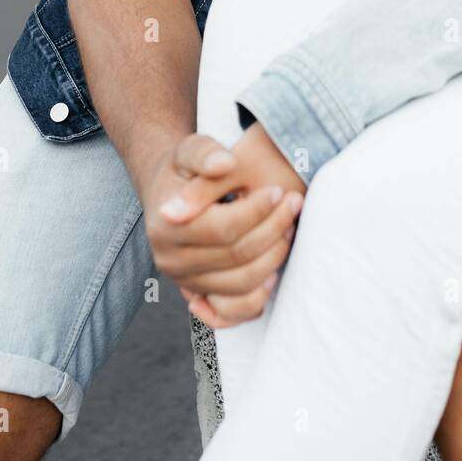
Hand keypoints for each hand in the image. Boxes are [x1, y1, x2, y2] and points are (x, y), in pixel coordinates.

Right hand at [163, 124, 307, 329]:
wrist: (168, 194)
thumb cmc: (184, 170)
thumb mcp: (189, 149)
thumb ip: (206, 153)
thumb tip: (225, 164)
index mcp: (166, 225)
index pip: (224, 227)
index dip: (257, 211)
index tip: (279, 191)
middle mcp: (170, 260)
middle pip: (237, 257)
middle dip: (273, 230)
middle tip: (295, 205)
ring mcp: (183, 282)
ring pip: (240, 284)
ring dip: (273, 259)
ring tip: (289, 230)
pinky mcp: (197, 296)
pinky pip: (231, 312)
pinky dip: (257, 297)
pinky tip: (275, 270)